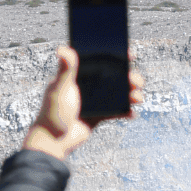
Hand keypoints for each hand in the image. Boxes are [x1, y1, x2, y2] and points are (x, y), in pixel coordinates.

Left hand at [24, 41, 139, 158]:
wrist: (54, 141)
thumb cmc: (52, 112)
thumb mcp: (60, 88)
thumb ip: (65, 70)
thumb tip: (63, 48)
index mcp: (77, 75)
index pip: (98, 61)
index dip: (114, 56)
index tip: (129, 54)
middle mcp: (87, 86)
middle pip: (112, 77)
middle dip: (128, 77)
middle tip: (136, 80)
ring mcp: (94, 101)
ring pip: (117, 93)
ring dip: (131, 94)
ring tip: (137, 97)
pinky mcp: (99, 116)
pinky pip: (117, 111)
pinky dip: (126, 112)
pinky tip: (132, 113)